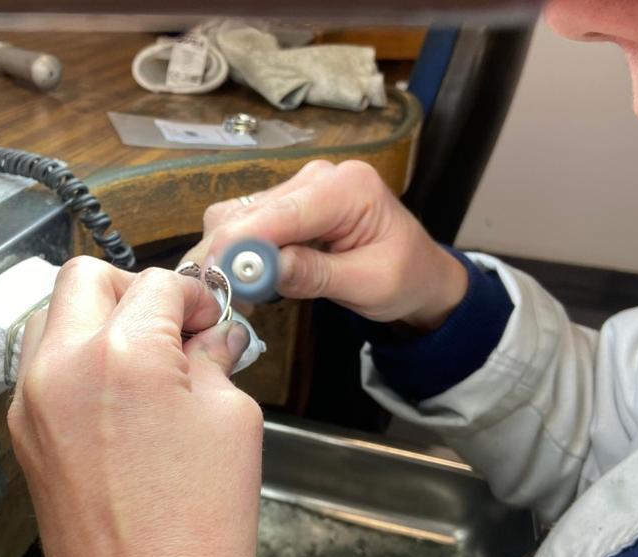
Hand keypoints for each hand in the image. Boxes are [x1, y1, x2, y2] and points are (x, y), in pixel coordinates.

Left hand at [8, 257, 262, 556]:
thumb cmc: (195, 533)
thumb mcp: (232, 423)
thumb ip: (214, 361)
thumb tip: (210, 338)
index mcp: (122, 355)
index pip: (158, 283)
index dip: (195, 297)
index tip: (210, 321)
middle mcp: (62, 367)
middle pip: (86, 278)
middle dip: (134, 291)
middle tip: (173, 328)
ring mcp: (32, 402)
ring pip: (56, 318)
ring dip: (101, 323)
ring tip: (147, 366)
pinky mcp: (24, 435)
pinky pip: (45, 368)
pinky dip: (80, 364)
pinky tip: (121, 402)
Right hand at [183, 160, 467, 330]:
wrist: (420, 272)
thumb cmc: (405, 278)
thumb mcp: (370, 285)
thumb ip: (317, 275)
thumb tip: (264, 271)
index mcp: (348, 187)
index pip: (283, 213)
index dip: (243, 244)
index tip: (217, 277)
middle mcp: (317, 177)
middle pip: (249, 211)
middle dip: (228, 254)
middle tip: (219, 298)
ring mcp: (297, 189)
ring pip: (236, 217)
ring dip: (228, 256)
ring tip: (233, 295)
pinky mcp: (284, 205)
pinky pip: (243, 225)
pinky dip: (236, 255)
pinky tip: (246, 281)